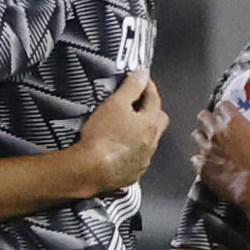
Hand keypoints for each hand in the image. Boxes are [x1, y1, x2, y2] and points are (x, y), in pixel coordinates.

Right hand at [76, 74, 168, 190]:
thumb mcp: (115, 103)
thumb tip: (142, 76)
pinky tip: (119, 147)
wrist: (90, 169)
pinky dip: (132, 150)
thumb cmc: (102, 138)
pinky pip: (138, 158)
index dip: (148, 87)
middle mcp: (151, 143)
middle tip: (137, 103)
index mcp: (150, 124)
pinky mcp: (133, 173)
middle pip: (158, 121)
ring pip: (149, 141)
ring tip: (125, 126)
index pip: (155, 99)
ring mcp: (143, 160)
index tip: (141, 81)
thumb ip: (131, 87)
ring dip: (142, 132)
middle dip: (151, 110)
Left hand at [191, 96, 249, 210]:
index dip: (227, 109)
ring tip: (213, 142)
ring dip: (204, 137)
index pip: (221, 105)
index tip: (232, 113)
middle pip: (203, 117)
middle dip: (210, 119)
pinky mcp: (202, 168)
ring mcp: (207, 151)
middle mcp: (216, 134)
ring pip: (196, 135)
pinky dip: (201, 158)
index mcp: (233, 123)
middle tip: (219, 125)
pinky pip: (195, 158)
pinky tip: (210, 161)